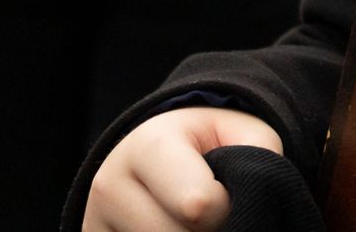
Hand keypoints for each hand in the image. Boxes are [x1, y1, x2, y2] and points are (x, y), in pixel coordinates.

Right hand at [83, 106, 281, 231]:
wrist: (156, 151)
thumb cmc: (207, 144)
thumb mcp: (242, 133)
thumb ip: (260, 161)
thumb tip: (252, 212)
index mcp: (146, 147)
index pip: (201, 206)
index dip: (230, 207)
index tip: (227, 191)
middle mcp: (109, 186)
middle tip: (210, 212)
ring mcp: (94, 223)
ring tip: (189, 223)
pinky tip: (172, 231)